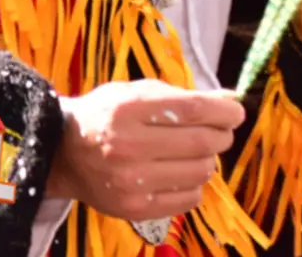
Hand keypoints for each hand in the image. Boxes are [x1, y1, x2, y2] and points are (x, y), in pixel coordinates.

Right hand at [47, 80, 243, 220]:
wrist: (65, 153)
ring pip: (199, 172)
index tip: (236, 110)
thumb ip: (181, 96)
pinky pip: (189, 198)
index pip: (192, 109)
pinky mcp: (135, 209)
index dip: (223, 110)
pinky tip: (182, 171)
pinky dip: (195, 183)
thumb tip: (228, 99)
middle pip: (200, 142)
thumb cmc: (107, 114)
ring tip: (198, 150)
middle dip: (221, 134)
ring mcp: (132, 182)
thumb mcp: (137, 92)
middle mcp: (129, 147)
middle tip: (221, 130)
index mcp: (129, 109)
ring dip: (209, 159)